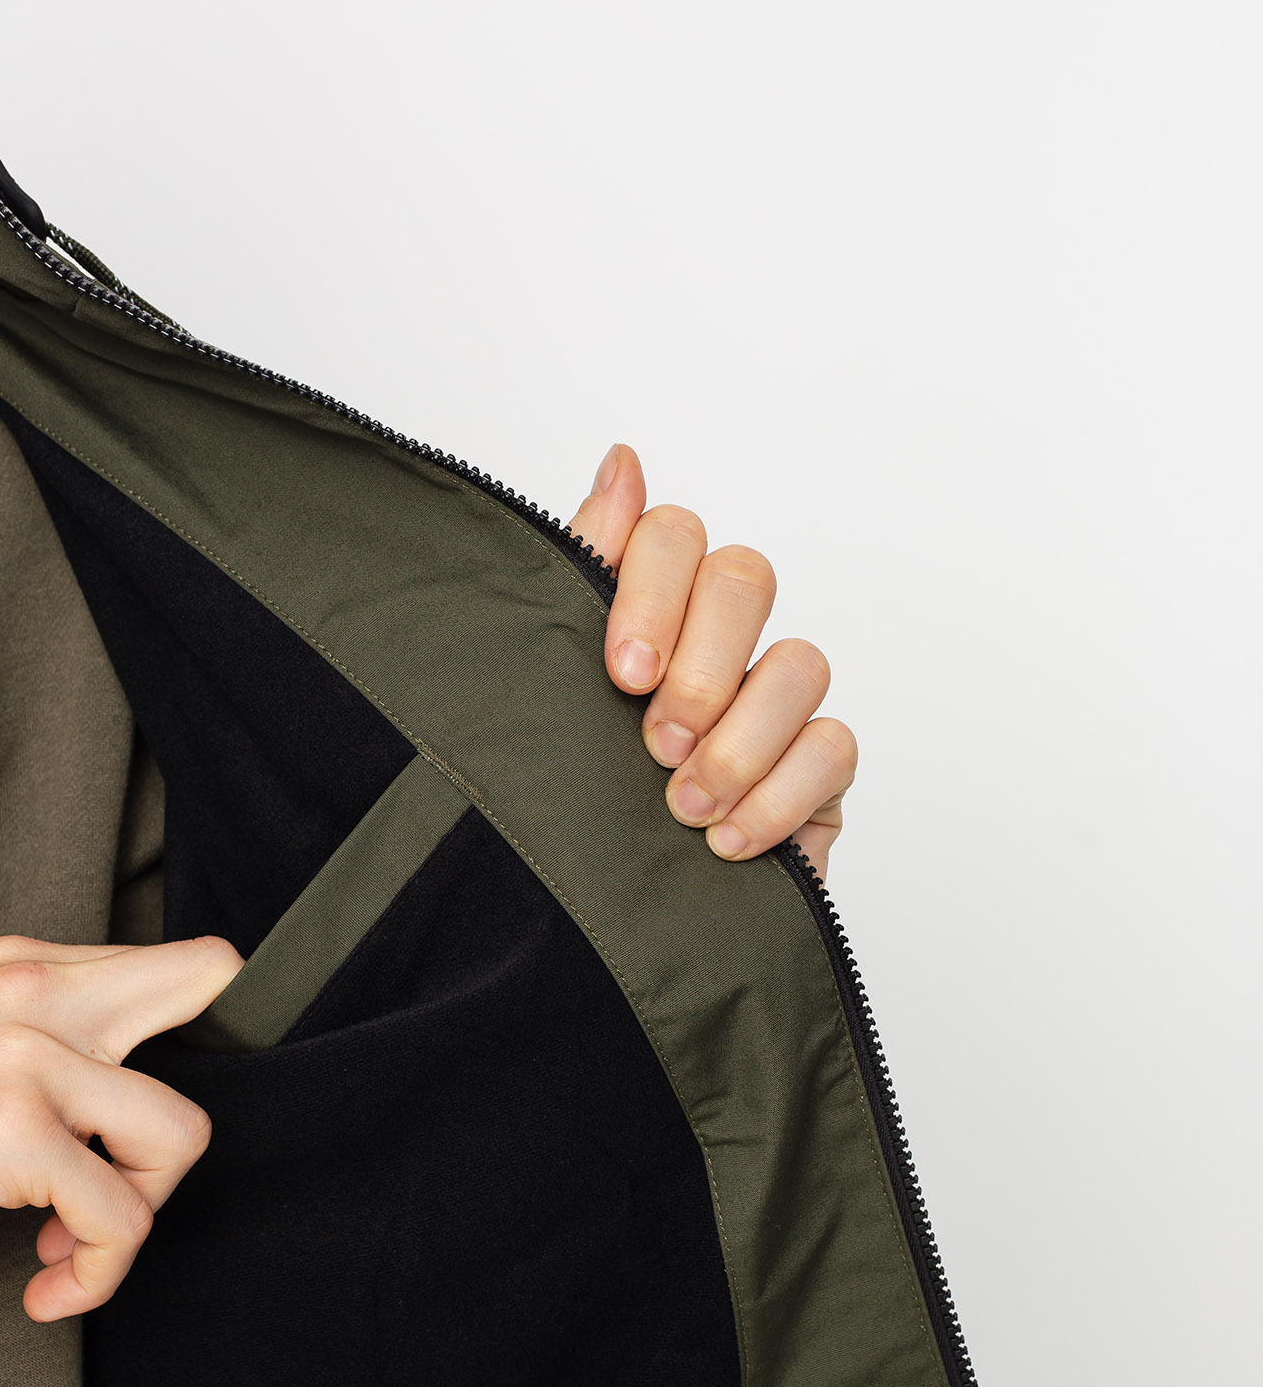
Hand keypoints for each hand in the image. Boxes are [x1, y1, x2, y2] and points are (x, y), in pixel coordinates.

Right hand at [0, 933, 240, 1320]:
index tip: (169, 1118)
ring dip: (136, 1215)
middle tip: (130, 1179)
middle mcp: (27, 990)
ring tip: (69, 1246)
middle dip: (188, 1101)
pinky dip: (97, 1272)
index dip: (218, 1024)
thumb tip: (126, 1099)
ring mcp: (21, 1055)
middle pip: (212, 990)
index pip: (182, 960)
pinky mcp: (8, 1131)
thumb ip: (39, 1047)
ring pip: (179, 1132)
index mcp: (17, 968)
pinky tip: (46, 1284)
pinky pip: (122, 1217)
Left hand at [568, 445, 855, 874]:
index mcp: (646, 612)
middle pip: (747, 579)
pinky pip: (834, 748)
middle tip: (654, 742)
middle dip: (701, 666)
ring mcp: (772, 705)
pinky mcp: (816, 774)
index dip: (655, 588)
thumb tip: (622, 461)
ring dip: (738, 740)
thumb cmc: (571, 798)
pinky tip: (724, 840)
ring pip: (800, 662)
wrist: (597, 925)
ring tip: (681, 804)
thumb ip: (584, 570)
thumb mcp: (552, 687)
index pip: (675, 536)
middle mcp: (716, 643)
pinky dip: (778, 796)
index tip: (621, 673)